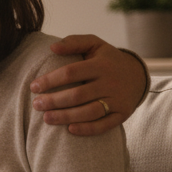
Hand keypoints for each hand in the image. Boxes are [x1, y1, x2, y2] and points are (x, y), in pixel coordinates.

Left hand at [30, 35, 146, 135]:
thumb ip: (74, 42)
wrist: (137, 75)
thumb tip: (52, 47)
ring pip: (90, 112)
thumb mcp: (94, 45)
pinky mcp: (122, 114)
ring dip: (66, 116)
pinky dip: (87, 129)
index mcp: (101, 65)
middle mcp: (110, 83)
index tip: (33, 87)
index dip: (50, 80)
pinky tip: (70, 129)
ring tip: (46, 118)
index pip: (71, 72)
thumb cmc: (106, 60)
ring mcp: (117, 100)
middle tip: (36, 104)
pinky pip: (104, 125)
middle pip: (78, 95)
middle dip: (54, 101)